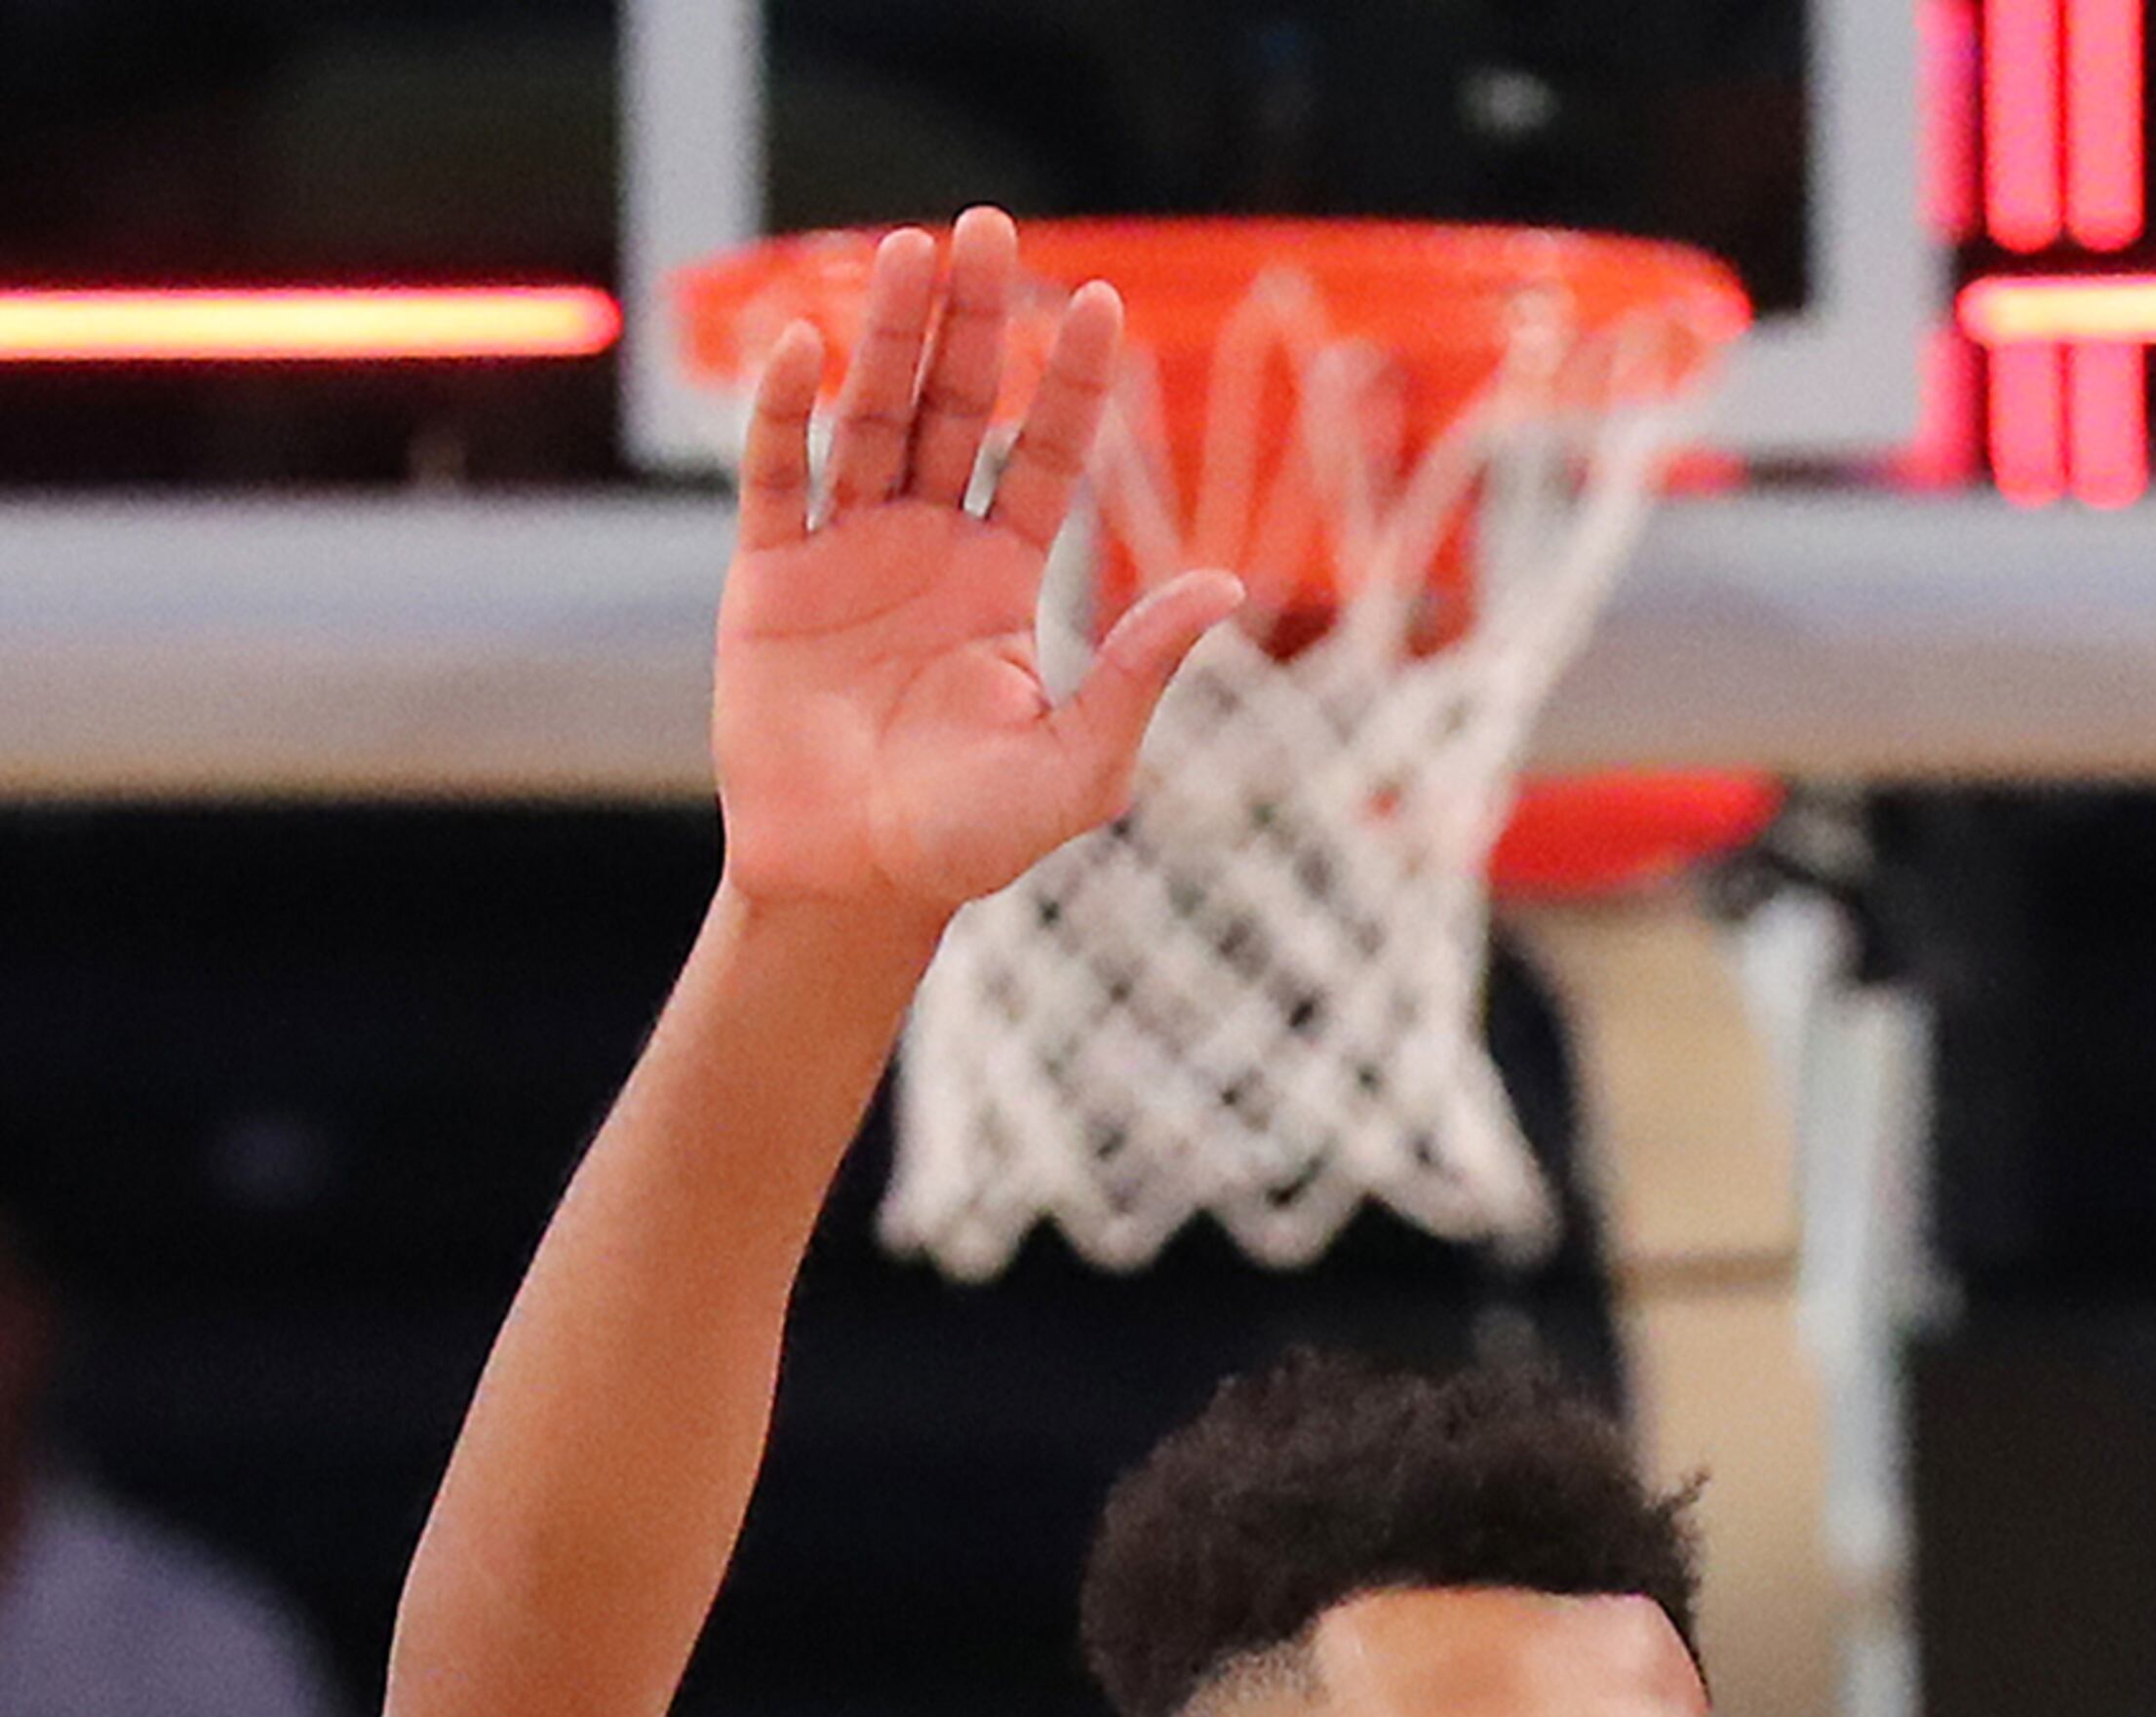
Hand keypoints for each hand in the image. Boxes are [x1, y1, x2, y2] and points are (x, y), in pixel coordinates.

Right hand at [715, 204, 1241, 918]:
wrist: (853, 885)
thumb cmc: (969, 841)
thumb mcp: (1078, 765)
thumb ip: (1139, 674)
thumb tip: (1223, 589)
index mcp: (1004, 578)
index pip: (1044, 456)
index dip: (1071, 383)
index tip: (1100, 304)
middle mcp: (928, 543)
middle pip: (956, 407)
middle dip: (974, 322)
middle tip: (989, 229)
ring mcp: (845, 549)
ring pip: (872, 416)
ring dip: (891, 337)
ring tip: (912, 253)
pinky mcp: (768, 574)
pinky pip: (776, 474)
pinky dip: (783, 409)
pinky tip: (804, 346)